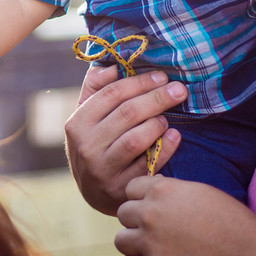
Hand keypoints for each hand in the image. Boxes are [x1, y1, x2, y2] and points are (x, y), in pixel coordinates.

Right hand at [64, 65, 187, 215]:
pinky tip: (174, 136)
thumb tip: (113, 65)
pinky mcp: (119, 188)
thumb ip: (96, 88)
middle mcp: (85, 145)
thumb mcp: (87, 117)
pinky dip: (165, 148)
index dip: (139, 82)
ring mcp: (101, 169)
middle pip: (127, 114)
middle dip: (157, 98)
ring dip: (157, 124)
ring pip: (135, 139)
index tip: (162, 76)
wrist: (94, 191)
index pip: (111, 94)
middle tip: (179, 90)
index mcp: (77, 123)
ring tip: (167, 118)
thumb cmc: (94, 143)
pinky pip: (147, 164)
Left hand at [114, 175, 255, 255]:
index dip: (141, 198)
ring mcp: (149, 243)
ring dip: (136, 245)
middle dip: (136, 222)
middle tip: (155, 231)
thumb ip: (171, 191)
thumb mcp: (199, 192)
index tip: (152, 207)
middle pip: (122, 215)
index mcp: (161, 190)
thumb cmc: (232, 220)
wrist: (248, 255)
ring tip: (156, 250)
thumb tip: (154, 191)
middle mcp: (149, 214)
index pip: (130, 189)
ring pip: (121, 242)